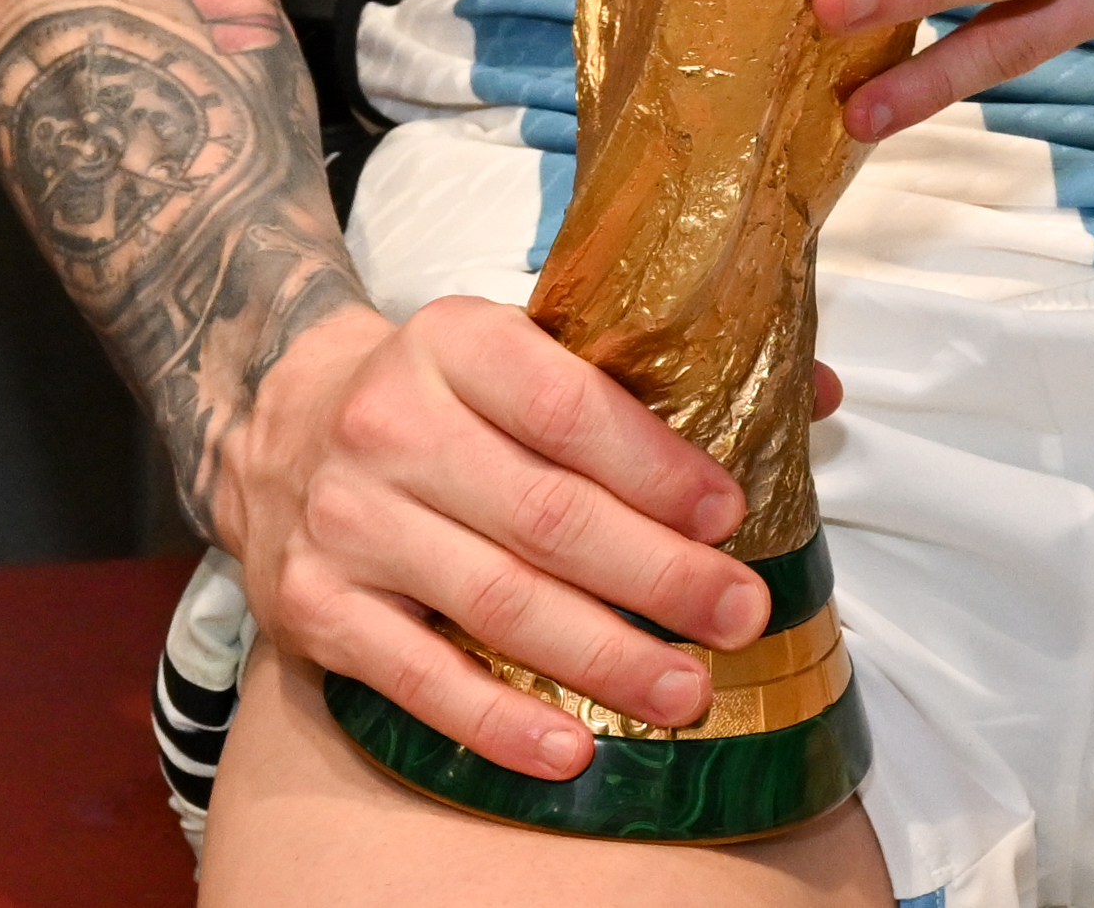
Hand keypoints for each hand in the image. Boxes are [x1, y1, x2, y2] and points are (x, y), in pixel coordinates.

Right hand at [212, 292, 774, 781]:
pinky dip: (497, 721)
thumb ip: (659, 372)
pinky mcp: (313, 608)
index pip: (573, 407)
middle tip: (738, 615)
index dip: (659, 469)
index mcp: (458, 343)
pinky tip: (567, 750)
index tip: (731, 517)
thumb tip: (815, 393)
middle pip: (547, 517)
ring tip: (683, 691)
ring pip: (494, 602)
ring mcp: (347, 521)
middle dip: (657, 576)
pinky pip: (418, 679)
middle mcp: (392, 426)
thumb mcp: (525, 347)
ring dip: (600, 657)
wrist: (278, 426)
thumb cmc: (441, 395)